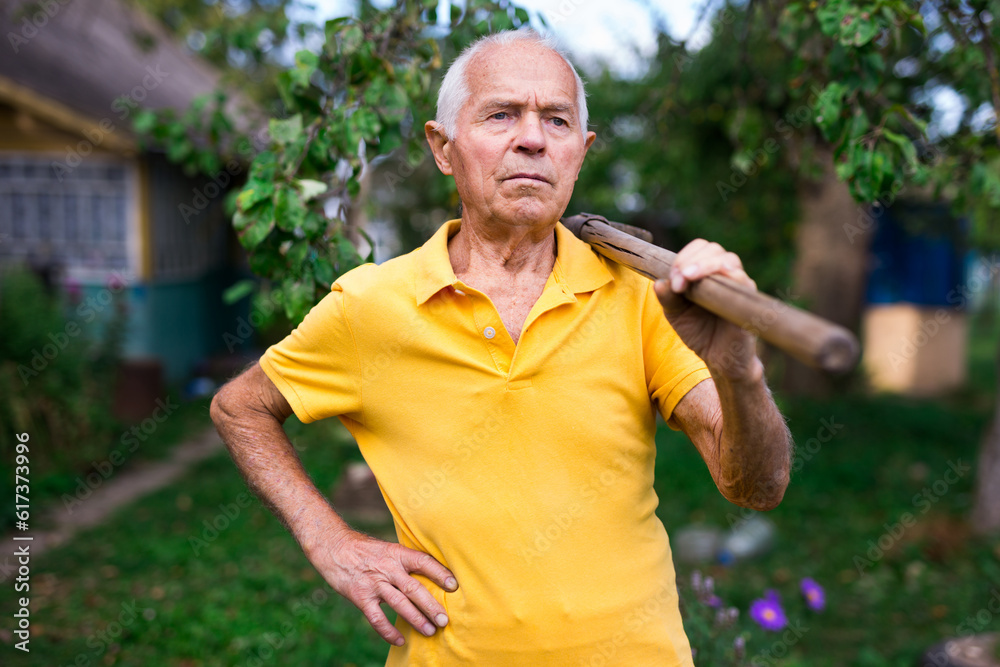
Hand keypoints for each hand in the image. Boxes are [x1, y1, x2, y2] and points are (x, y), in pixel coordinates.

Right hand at [306, 529, 457, 645]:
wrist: (334, 547)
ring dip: (416, 619)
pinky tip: (400, 640)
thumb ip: (405, 562)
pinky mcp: (360, 597)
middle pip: (414, 588)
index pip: (423, 562)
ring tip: (430, 631)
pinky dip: (388, 631)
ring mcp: (374, 583)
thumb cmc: (366, 550)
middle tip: (445, 619)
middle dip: (431, 605)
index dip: (439, 573)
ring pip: (399, 604)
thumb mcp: (388, 549)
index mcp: (397, 553)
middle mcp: (387, 568)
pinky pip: (377, 618)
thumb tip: (430, 575)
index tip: (454, 585)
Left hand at [654, 239, 762, 381]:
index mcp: (707, 273)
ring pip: (728, 260)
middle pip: (713, 249)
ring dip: (704, 265)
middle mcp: (725, 275)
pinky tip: (707, 288)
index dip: (683, 257)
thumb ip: (667, 298)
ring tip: (686, 279)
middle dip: (690, 260)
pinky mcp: (748, 300)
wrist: (719, 359)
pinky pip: (742, 281)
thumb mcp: (676, 315)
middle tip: (677, 281)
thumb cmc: (700, 333)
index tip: (672, 278)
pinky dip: (724, 278)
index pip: (699, 249)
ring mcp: (739, 286)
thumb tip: (659, 282)